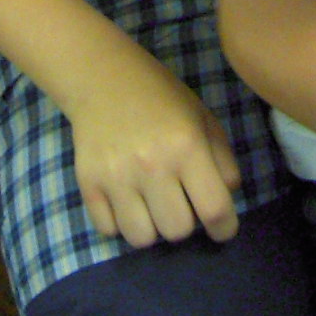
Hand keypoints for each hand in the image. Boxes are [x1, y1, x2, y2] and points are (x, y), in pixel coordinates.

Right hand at [62, 47, 241, 248]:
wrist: (103, 77)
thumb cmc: (160, 98)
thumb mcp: (202, 118)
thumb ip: (223, 160)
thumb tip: (228, 199)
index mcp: (186, 146)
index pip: (214, 210)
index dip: (225, 228)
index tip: (222, 227)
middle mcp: (152, 165)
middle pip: (177, 231)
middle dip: (185, 222)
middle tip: (179, 203)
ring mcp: (116, 176)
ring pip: (142, 238)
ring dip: (151, 227)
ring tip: (151, 204)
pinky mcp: (88, 183)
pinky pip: (108, 230)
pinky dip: (119, 223)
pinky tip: (124, 199)